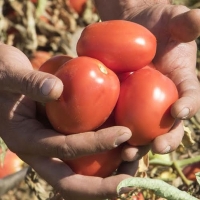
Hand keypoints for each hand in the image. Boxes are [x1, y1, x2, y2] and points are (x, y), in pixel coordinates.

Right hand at [0, 43, 148, 199]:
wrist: (0, 75)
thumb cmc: (0, 73)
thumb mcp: (9, 74)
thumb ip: (30, 83)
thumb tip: (57, 90)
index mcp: (25, 139)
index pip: (64, 149)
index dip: (95, 144)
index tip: (124, 134)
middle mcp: (38, 150)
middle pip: (69, 181)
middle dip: (100, 187)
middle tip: (131, 183)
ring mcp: (49, 145)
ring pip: (77, 171)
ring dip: (105, 175)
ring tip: (132, 166)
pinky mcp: (58, 135)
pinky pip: (80, 153)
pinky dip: (101, 154)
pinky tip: (120, 146)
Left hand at [94, 0, 199, 153]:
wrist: (132, 27)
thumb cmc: (155, 23)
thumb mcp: (171, 20)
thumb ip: (185, 23)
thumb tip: (198, 18)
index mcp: (180, 82)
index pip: (190, 97)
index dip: (189, 106)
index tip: (179, 111)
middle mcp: (163, 99)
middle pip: (168, 125)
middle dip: (165, 139)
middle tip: (156, 148)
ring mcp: (141, 105)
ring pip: (143, 132)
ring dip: (137, 147)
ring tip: (127, 156)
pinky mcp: (122, 106)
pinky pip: (119, 123)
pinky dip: (115, 137)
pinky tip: (106, 146)